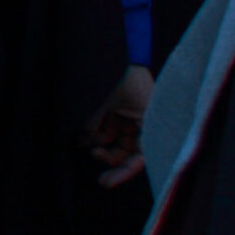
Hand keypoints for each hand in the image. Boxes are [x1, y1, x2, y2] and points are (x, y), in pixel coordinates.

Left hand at [87, 65, 154, 188]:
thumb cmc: (123, 75)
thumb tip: (84, 142)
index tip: (108, 182)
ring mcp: (129, 120)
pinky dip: (94, 134)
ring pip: (114, 143)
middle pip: (128, 154)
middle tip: (101, 181)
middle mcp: (142, 125)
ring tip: (83, 140)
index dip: (125, 172)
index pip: (140, 157)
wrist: (119, 53)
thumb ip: (95, 122)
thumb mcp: (108, 100)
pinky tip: (84, 136)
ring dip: (99, 145)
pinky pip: (105, 131)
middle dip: (112, 165)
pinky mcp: (116, 115)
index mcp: (150, 123)